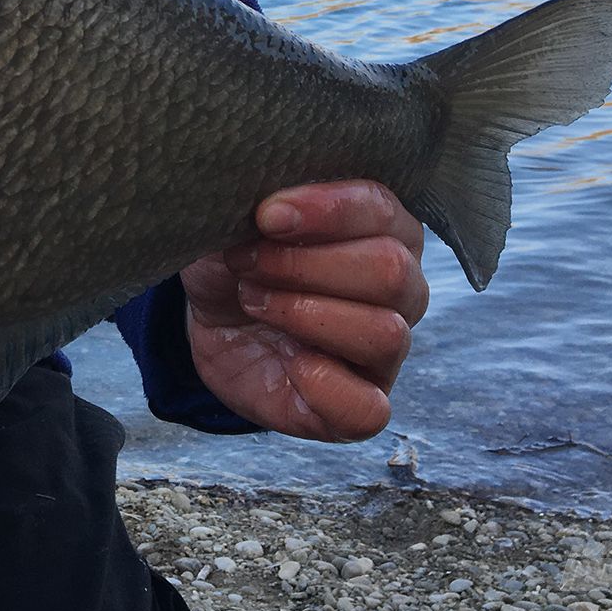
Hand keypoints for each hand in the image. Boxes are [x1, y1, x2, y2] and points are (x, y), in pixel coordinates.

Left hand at [180, 180, 428, 441]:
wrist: (211, 313)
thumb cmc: (240, 254)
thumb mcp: (240, 215)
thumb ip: (266, 200)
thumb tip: (270, 207)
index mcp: (384, 228)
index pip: (382, 209)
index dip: (326, 210)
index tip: (266, 214)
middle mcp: (400, 289)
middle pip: (391, 272)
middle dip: (305, 265)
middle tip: (247, 262)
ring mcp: (385, 352)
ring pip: (385, 333)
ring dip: (304, 313)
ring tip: (253, 299)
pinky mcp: (357, 404)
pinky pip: (370, 410)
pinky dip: (326, 386)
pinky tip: (288, 363)